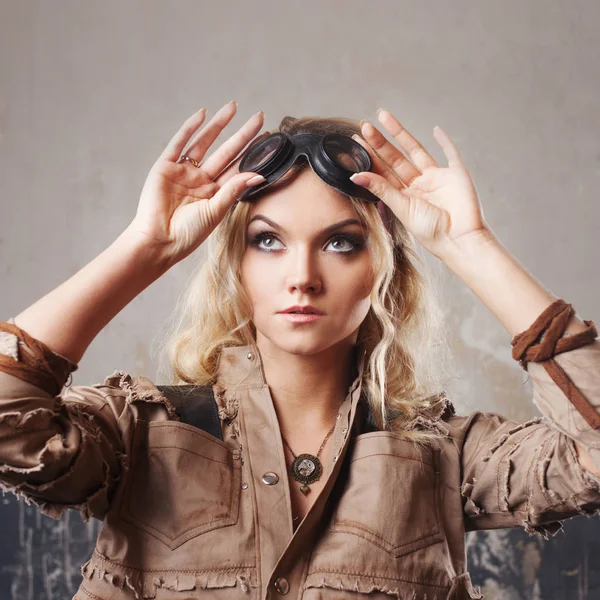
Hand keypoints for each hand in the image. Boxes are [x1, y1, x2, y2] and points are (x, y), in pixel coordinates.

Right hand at [126, 101, 267, 266]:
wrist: (159, 241)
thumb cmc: (188, 234)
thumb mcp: (215, 212)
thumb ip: (234, 190)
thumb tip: (258, 174)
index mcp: (215, 194)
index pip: (238, 168)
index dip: (252, 153)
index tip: (268, 138)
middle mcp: (201, 180)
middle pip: (226, 152)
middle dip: (242, 134)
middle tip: (259, 117)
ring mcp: (183, 172)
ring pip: (205, 142)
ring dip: (218, 125)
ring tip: (233, 107)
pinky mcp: (165, 167)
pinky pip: (179, 143)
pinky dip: (190, 128)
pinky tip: (202, 114)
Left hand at [350, 110, 491, 259]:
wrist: (460, 239)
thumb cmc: (431, 231)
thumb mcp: (402, 208)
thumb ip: (381, 189)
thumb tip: (355, 175)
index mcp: (404, 196)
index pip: (383, 171)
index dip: (370, 156)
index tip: (356, 141)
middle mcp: (418, 185)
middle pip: (396, 158)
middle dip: (380, 142)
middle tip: (365, 125)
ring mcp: (437, 178)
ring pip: (416, 150)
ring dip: (401, 134)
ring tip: (385, 117)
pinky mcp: (456, 174)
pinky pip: (450, 154)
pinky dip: (445, 142)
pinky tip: (436, 130)